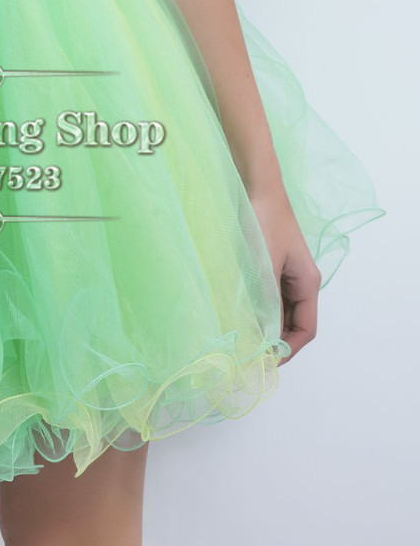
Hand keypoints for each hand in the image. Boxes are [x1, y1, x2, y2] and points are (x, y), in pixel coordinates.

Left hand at [247, 183, 321, 363]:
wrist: (255, 184)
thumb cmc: (263, 222)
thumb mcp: (265, 267)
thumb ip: (267, 303)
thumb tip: (264, 339)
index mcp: (307, 283)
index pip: (306, 329)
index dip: (288, 349)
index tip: (265, 361)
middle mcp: (299, 280)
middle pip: (292, 322)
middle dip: (274, 339)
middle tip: (248, 353)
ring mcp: (284, 271)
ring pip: (277, 309)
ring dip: (263, 323)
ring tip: (241, 335)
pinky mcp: (268, 262)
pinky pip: (266, 294)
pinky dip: (255, 306)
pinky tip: (237, 310)